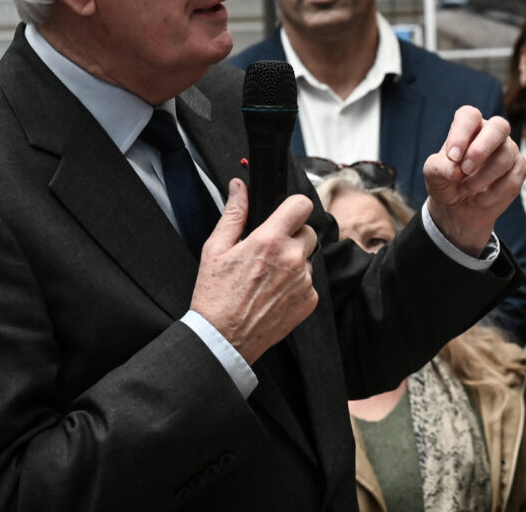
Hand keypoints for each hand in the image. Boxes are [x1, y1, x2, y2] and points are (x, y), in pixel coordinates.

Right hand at [190, 179, 318, 363]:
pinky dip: (296, 285)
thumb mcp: (215, 249)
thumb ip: (233, 214)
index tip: (286, 214)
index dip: (294, 207)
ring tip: (267, 278)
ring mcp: (304, 280)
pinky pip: (309, 282)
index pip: (301, 205)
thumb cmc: (215, 295)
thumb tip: (239, 187)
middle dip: (293, 236)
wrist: (223, 338)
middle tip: (269, 252)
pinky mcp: (310, 300)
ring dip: (294, 262)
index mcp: (269, 240)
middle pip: (308, 231)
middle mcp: (292, 258)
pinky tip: (274, 294)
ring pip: (308, 258)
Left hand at [424, 106, 525, 256]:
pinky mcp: (518, 170)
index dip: (461, 134)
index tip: (452, 157)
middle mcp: (491, 133)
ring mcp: (509, 150)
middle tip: (465, 170)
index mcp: (469, 126)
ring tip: (464, 191)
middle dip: (481, 149)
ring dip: (481, 179)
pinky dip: (492, 194)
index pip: (470, 116)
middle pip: (499, 127)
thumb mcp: (434, 174)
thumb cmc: (445, 182)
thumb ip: (440, 167)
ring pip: (505, 157)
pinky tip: (477, 200)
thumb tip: (456, 170)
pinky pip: (512, 180)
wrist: (457, 208)